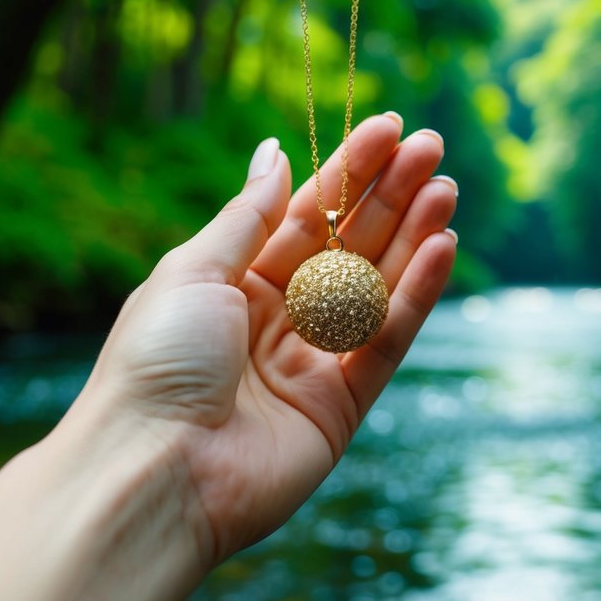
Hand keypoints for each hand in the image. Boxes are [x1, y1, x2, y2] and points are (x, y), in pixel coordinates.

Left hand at [69, 114, 456, 571]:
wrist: (154, 472)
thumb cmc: (157, 362)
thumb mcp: (193, 269)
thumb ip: (248, 216)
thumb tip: (275, 152)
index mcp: (234, 283)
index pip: (304, 215)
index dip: (347, 171)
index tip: (388, 128)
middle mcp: (276, 319)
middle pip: (347, 246)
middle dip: (389, 197)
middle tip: (431, 147)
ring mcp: (312, 363)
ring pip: (375, 289)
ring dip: (412, 237)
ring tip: (446, 189)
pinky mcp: (342, 406)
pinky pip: (386, 341)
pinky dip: (415, 296)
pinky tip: (441, 247)